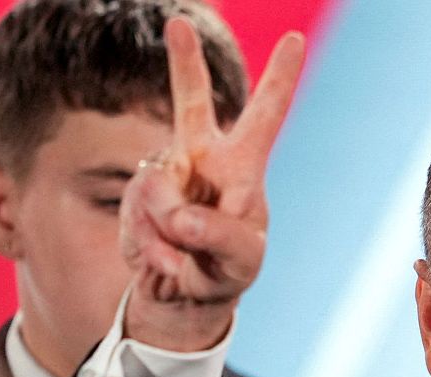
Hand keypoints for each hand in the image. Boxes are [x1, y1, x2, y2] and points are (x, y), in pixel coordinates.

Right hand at [119, 17, 305, 351]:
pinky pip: (139, 219)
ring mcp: (164, 174)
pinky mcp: (135, 197)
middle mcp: (200, 158)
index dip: (280, 77)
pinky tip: (166, 261)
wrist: (183, 294)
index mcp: (243, 166)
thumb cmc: (226, 272)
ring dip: (171, 234)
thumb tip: (183, 217)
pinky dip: (153, 249)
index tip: (294, 38)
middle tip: (178, 23)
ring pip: (160, 192)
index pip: (266, 116)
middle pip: (191, 103)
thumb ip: (221, 238)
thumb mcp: (242, 263)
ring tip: (185, 257)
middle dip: (185, 63)